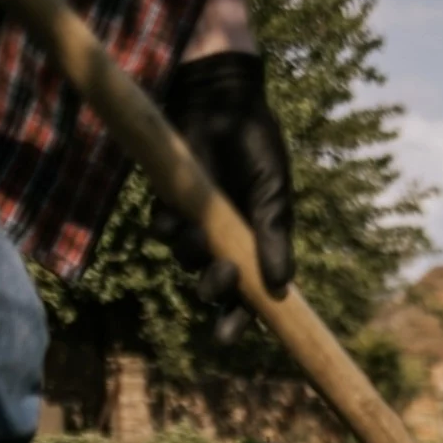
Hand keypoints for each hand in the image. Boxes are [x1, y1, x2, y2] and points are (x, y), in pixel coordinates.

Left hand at [153, 52, 294, 344]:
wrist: (221, 104)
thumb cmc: (257, 147)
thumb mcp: (273, 195)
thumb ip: (274, 239)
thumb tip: (281, 288)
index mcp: (259, 246)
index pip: (250, 296)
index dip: (239, 320)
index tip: (227, 338)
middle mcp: (228, 243)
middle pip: (216, 288)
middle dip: (215, 289)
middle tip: (221, 274)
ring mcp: (197, 227)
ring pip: (186, 262)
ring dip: (192, 255)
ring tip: (199, 231)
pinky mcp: (170, 206)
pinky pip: (161, 233)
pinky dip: (167, 230)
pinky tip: (176, 215)